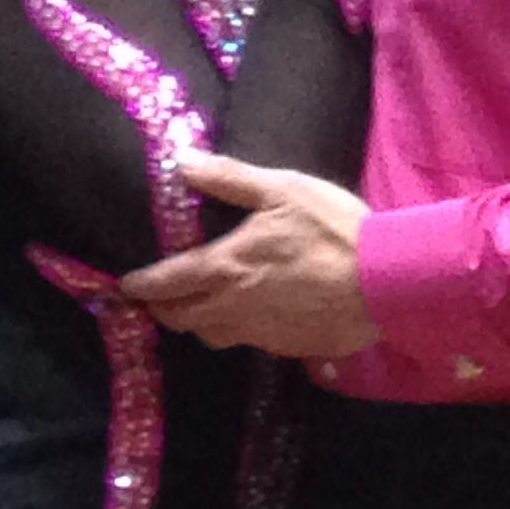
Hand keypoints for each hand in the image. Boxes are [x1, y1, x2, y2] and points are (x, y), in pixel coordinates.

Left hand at [124, 150, 381, 362]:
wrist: (384, 282)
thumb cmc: (333, 229)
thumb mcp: (283, 189)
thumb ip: (229, 178)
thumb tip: (181, 161)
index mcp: (226, 267)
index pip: (167, 282)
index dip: (142, 285)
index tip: (126, 286)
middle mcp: (233, 307)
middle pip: (181, 318)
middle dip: (163, 309)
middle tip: (158, 298)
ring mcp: (260, 332)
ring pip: (211, 335)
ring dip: (198, 322)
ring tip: (200, 307)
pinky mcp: (286, 347)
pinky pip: (248, 341)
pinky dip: (238, 329)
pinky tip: (251, 315)